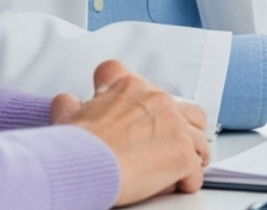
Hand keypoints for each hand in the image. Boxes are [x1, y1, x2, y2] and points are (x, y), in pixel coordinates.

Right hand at [50, 60, 210, 205]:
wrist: (83, 163)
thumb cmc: (76, 144)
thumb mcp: (67, 114)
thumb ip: (72, 103)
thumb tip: (69, 101)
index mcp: (129, 86)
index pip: (145, 83)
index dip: (146, 101)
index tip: (144, 115)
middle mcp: (156, 98)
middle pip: (186, 109)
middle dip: (181, 128)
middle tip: (170, 145)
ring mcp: (173, 124)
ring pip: (198, 136)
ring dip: (192, 152)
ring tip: (182, 167)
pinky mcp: (182, 153)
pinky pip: (195, 170)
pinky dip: (188, 180)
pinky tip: (178, 184)